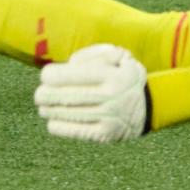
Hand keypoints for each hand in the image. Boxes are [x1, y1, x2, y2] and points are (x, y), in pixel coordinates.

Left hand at [33, 44, 147, 142]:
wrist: (151, 105)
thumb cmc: (124, 76)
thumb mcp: (119, 56)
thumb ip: (94, 54)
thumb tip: (68, 65)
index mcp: (111, 75)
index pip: (73, 76)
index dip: (53, 76)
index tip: (46, 75)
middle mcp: (109, 96)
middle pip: (67, 96)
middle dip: (46, 95)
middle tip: (39, 95)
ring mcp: (107, 117)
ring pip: (68, 114)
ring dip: (50, 111)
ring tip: (43, 107)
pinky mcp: (105, 135)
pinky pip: (76, 131)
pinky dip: (60, 126)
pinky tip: (52, 121)